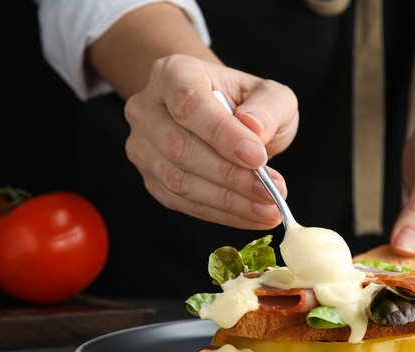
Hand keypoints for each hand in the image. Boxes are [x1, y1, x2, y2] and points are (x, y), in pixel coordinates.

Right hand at [123, 54, 299, 228]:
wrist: (225, 116)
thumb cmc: (246, 103)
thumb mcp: (270, 95)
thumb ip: (267, 107)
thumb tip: (254, 130)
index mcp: (174, 73)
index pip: (189, 104)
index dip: (222, 134)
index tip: (258, 157)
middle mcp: (147, 108)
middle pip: (180, 147)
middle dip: (229, 175)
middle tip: (271, 191)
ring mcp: (143, 146)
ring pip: (178, 180)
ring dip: (228, 201)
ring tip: (268, 209)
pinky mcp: (151, 178)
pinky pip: (182, 202)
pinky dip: (220, 213)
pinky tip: (251, 215)